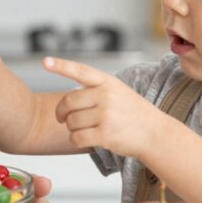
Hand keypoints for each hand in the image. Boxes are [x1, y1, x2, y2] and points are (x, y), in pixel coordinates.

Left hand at [43, 56, 170, 160]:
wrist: (156, 134)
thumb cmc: (134, 114)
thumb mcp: (119, 92)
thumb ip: (97, 90)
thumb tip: (68, 99)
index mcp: (108, 82)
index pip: (81, 71)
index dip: (61, 66)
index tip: (45, 62)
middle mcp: (106, 95)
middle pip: (68, 102)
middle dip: (62, 112)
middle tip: (63, 118)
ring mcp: (106, 115)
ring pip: (71, 122)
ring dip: (72, 128)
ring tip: (85, 129)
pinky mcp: (105, 134)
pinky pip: (76, 137)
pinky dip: (75, 140)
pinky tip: (84, 139)